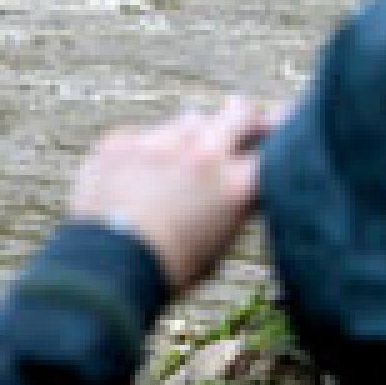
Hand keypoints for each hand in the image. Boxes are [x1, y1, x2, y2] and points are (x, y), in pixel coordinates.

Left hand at [70, 97, 281, 296]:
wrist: (105, 269)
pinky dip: (144, 153)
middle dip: (244, 116)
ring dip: (191, 136)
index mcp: (236, 186)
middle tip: (240, 122)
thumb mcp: (217, 251)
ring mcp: (161, 141)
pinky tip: (131, 180)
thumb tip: (240, 194)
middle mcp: (205, 154)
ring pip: (189, 120)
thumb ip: (233, 213)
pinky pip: (143, 136)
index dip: (280, 138)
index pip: (275, 147)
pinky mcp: (122, 141)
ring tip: (175, 165)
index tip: (280, 131)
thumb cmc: (165, 272)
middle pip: (240, 112)